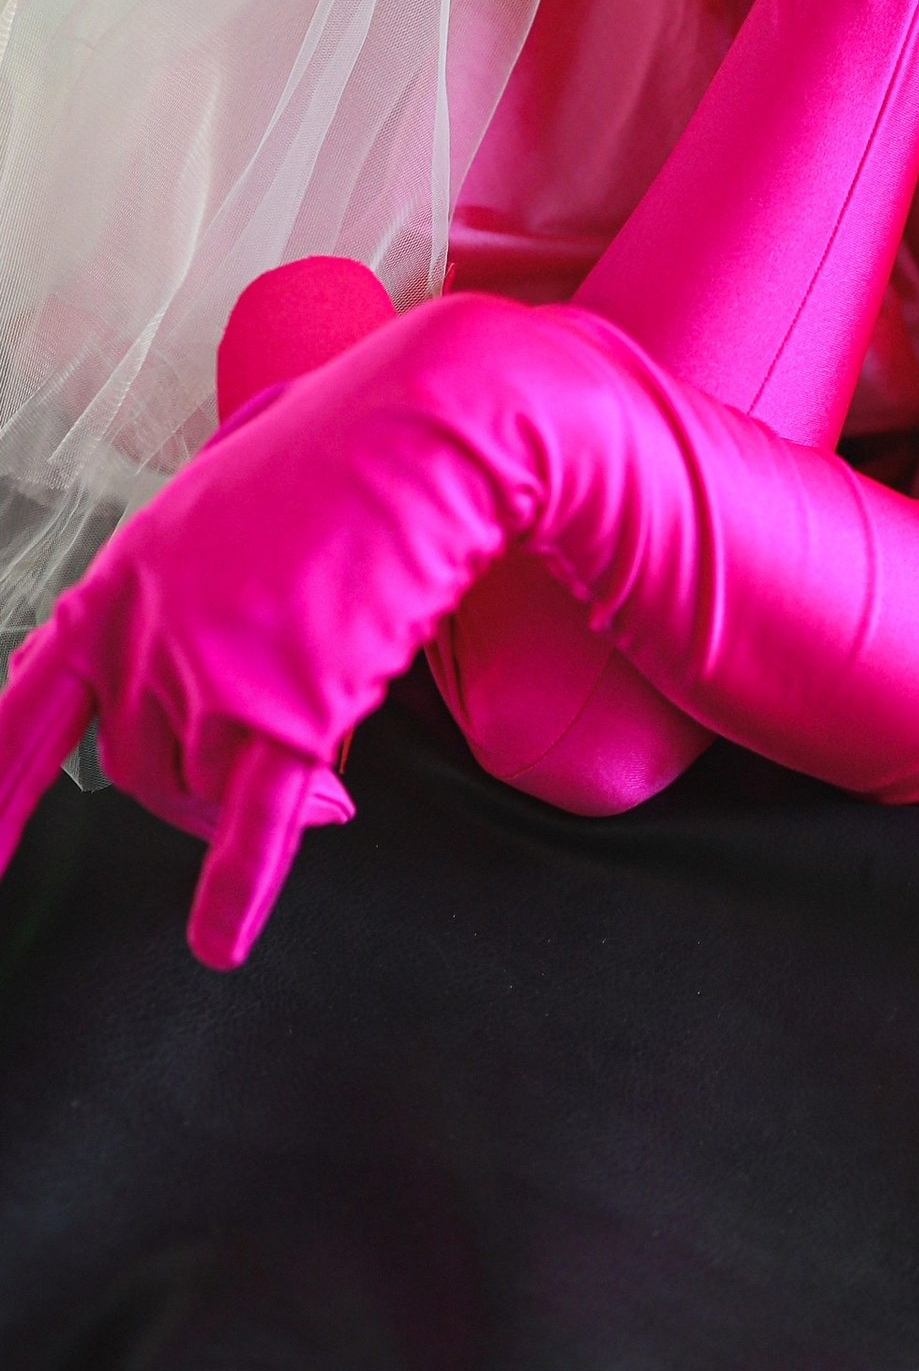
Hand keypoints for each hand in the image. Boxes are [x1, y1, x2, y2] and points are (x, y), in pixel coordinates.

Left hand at [0, 303, 547, 967]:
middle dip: (195, 792)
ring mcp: (213, 670)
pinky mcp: (292, 704)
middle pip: (138, 768)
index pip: (24, 710)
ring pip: (204, 792)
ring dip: (255, 809)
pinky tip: (220, 942)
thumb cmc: (338, 452)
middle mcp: (144, 633)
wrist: (427, 428)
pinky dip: (236, 890)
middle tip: (270, 788)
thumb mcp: (220, 510)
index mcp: (118, 583)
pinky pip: (253, 822)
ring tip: (331, 792)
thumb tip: (188, 665)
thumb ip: (181, 589)